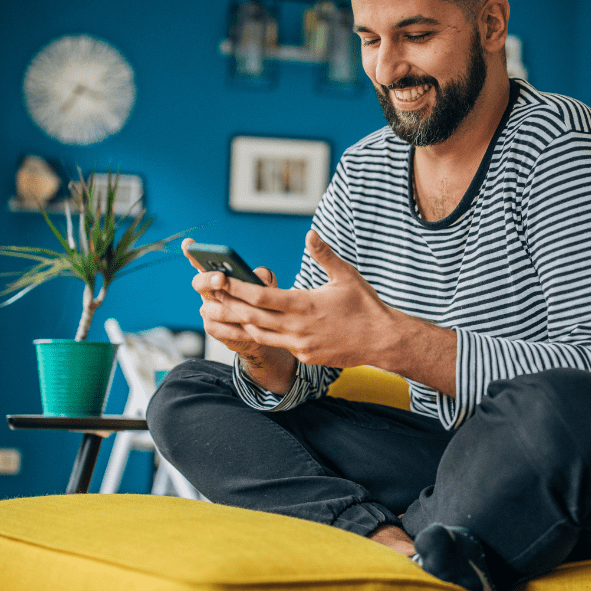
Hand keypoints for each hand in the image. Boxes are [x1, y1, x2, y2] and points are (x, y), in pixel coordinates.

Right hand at [181, 239, 296, 392]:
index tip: (188, 244)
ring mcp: (208, 309)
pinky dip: (238, 328)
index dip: (191, 252)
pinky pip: (221, 327)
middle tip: (221, 278)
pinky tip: (250, 329)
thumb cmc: (263, 302)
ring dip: (232, 308)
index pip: (201, 261)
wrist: (264, 330)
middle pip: (199, 283)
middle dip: (209, 279)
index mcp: (218, 275)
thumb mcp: (267, 286)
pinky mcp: (212, 328)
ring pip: (213, 308)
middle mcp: (208, 291)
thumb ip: (263, 278)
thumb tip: (258, 276)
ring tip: (249, 310)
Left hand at [225, 230, 398, 368]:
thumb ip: (325, 255)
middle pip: (251, 317)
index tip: (218, 278)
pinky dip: (261, 334)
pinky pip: (277, 345)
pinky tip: (251, 326)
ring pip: (259, 334)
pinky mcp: (305, 356)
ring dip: (238, 322)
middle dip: (227, 305)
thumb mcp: (346, 276)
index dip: (236, 288)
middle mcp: (297, 327)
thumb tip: (310, 234)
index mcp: (305, 304)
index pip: (261, 297)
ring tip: (219, 311)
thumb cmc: (366, 306)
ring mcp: (300, 345)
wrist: (383, 341)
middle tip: (206, 295)